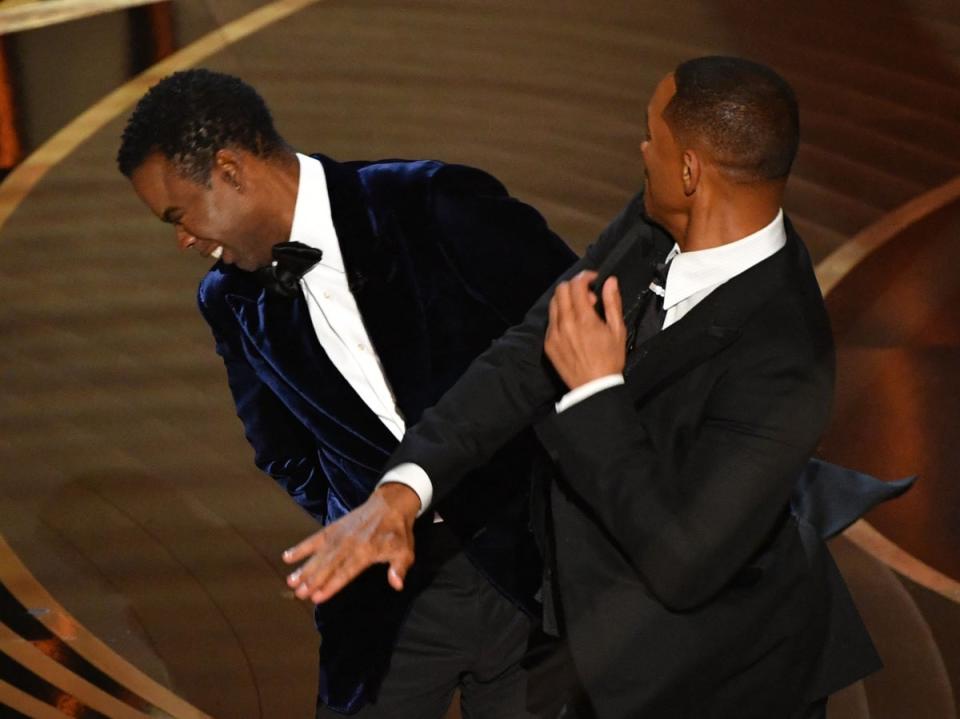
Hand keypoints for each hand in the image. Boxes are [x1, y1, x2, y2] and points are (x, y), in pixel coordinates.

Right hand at [282, 482, 420, 602]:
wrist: (391, 504)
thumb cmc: (398, 532)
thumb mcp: (406, 551)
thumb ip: (399, 568)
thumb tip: (397, 584)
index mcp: (367, 551)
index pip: (346, 572)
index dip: (332, 585)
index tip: (318, 597)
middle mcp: (350, 544)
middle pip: (328, 565)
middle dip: (313, 580)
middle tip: (298, 593)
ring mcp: (339, 535)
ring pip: (319, 554)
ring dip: (304, 568)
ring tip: (291, 580)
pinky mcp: (334, 528)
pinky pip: (315, 538)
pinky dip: (301, 547)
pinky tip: (287, 557)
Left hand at [545, 271, 626, 388]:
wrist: (594, 387)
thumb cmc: (609, 360)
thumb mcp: (617, 330)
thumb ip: (612, 303)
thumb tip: (610, 282)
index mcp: (584, 319)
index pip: (576, 285)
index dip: (585, 277)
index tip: (593, 280)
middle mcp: (565, 324)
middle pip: (561, 290)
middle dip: (575, 286)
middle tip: (589, 298)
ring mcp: (554, 334)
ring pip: (553, 304)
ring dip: (566, 300)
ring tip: (581, 311)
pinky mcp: (549, 344)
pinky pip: (551, 321)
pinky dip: (560, 316)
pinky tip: (572, 326)